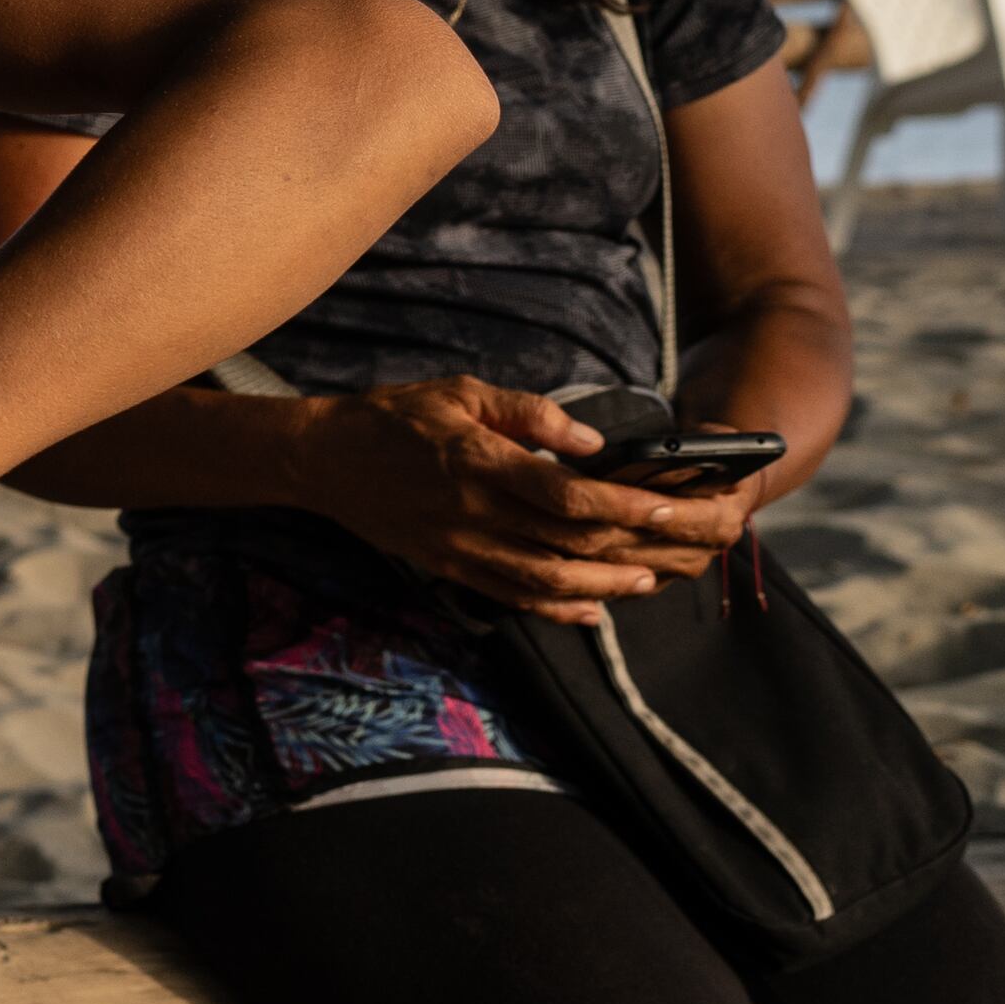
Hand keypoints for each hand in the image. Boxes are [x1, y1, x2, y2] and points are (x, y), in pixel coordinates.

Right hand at [293, 377, 750, 620]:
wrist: (321, 460)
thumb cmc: (394, 417)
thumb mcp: (459, 392)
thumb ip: (528, 413)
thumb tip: (591, 441)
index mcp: (480, 464)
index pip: (568, 495)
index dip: (626, 505)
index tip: (670, 504)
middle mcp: (475, 513)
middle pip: (571, 543)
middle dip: (636, 546)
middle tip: (683, 545)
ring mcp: (462, 548)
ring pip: (548, 581)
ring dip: (606, 586)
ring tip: (648, 579)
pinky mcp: (450, 568)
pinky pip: (512, 598)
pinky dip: (557, 610)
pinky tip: (592, 611)